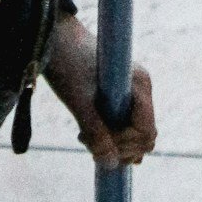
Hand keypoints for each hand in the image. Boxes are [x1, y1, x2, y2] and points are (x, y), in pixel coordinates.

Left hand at [44, 14, 157, 166]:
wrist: (56, 38)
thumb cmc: (66, 63)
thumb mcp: (78, 101)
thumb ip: (95, 133)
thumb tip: (111, 164)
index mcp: (140, 84)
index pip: (145, 133)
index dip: (121, 145)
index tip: (91, 141)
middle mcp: (142, 90)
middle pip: (145, 139)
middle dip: (118, 148)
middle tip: (85, 140)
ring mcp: (135, 95)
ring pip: (136, 138)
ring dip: (113, 146)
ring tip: (84, 137)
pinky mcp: (123, 99)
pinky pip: (127, 130)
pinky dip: (111, 139)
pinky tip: (89, 136)